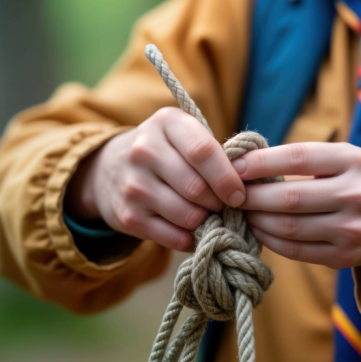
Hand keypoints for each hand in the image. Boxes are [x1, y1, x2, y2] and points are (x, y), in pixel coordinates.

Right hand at [65, 107, 245, 250]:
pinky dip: (192, 238)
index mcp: (166, 122)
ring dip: (206, 221)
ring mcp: (133, 184)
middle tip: (224, 206)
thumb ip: (216, 153)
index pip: (203, 151)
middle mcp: (144, 150)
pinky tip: (193, 230)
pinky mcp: (128, 217)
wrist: (110, 169)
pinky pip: (174, 237)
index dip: (227, 177)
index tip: (240, 194)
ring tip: (208, 215)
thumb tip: (250, 188)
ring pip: (188, 215)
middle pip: (197, 188)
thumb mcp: (185, 136)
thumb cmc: (166, 152)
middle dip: (219, 203)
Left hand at [234, 142, 360, 269]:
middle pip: (289, 198)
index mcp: (352, 161)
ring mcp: (352, 230)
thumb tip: (242, 164)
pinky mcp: (345, 257)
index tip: (233, 166)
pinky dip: (270, 240)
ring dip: (257, 219)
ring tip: (242, 212)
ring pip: (289, 227)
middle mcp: (355, 195)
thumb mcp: (339, 157)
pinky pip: (296, 251)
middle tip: (230, 194)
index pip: (296, 158)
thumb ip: (298, 159)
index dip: (259, 163)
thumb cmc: (354, 179)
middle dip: (251, 196)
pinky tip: (259, 229)